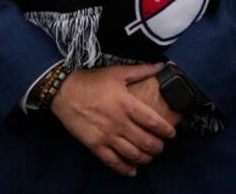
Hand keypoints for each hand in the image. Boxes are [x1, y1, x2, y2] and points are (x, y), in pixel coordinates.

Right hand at [51, 63, 176, 176]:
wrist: (63, 91)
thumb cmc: (92, 81)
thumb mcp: (117, 72)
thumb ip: (141, 70)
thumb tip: (161, 65)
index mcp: (126, 104)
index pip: (153, 122)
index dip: (166, 130)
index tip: (172, 133)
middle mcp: (118, 122)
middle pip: (146, 141)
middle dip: (158, 147)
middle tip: (161, 146)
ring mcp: (106, 135)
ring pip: (132, 154)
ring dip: (145, 158)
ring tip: (149, 156)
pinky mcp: (94, 144)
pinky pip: (113, 162)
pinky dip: (125, 168)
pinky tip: (132, 170)